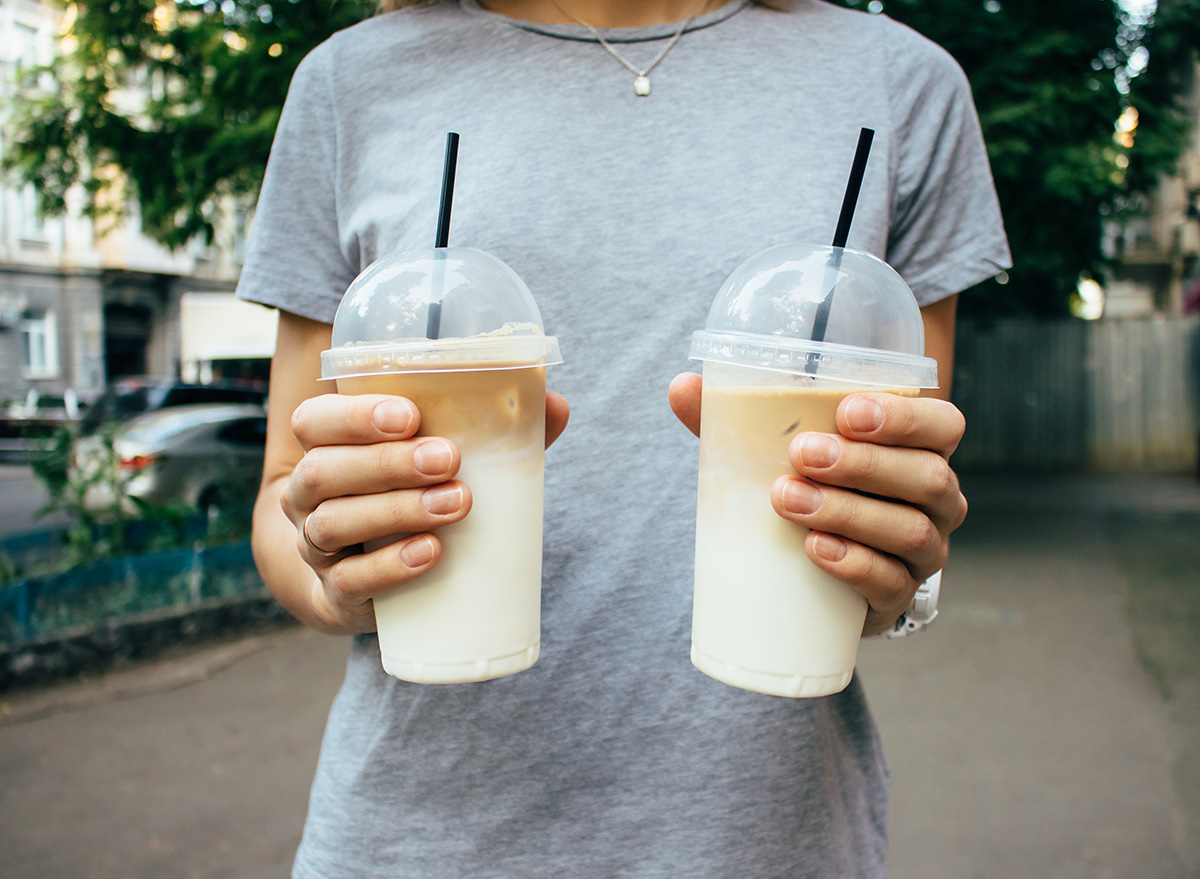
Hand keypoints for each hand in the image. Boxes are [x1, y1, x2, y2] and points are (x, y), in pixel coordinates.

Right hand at [280, 393, 470, 632]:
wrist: (365, 580)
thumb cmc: (410, 496)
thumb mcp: (438, 459)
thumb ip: (493, 431)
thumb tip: (554, 406)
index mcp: (324, 448)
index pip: (313, 421)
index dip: (353, 415)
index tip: (411, 414)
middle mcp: (307, 495)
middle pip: (322, 471)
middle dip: (387, 463)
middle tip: (449, 459)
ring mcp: (315, 547)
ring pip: (332, 523)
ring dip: (395, 511)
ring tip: (456, 503)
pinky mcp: (336, 593)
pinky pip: (348, 581)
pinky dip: (389, 567)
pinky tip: (429, 552)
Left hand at [669, 374, 966, 635]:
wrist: (817, 572)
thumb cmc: (808, 486)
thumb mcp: (777, 448)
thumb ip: (737, 415)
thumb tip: (682, 386)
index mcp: (922, 449)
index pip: (942, 425)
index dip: (905, 418)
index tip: (846, 412)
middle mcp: (937, 500)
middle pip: (927, 477)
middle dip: (863, 464)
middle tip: (802, 456)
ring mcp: (924, 552)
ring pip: (910, 531)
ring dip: (849, 513)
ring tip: (789, 500)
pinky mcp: (899, 598)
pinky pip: (892, 584)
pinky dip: (855, 565)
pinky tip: (817, 550)